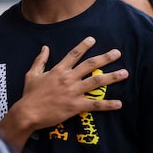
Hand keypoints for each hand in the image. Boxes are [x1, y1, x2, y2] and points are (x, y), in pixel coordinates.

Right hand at [0, 37, 126, 149]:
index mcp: (58, 70)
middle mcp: (68, 78)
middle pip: (90, 65)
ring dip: (112, 77)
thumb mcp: (31, 74)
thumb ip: (40, 60)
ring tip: (124, 73)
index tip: (93, 39)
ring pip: (96, 82)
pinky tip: (119, 104)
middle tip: (117, 53)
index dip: (84, 46)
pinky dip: (108, 104)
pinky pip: (95, 104)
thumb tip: (45, 48)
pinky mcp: (75, 106)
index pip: (74, 54)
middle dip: (105, 58)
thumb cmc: (29, 94)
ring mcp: (73, 92)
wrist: (28, 113)